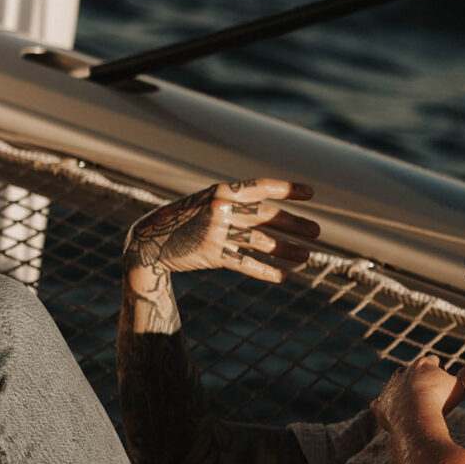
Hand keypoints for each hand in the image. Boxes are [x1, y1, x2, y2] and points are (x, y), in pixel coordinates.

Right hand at [123, 179, 319, 283]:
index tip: (311, 193)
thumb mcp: (206, 203)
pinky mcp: (212, 254)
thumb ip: (235, 206)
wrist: (148, 240)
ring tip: (307, 255)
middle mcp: (221, 209)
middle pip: (267, 215)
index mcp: (221, 191)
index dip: (288, 189)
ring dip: (287, 249)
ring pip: (262, 241)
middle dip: (295, 223)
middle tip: (317, 231)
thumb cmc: (183, 221)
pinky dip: (265, 271)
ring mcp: (216, 232)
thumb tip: (273, 214)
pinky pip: (245, 263)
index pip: (261, 187)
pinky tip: (282, 276)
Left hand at [377, 355, 464, 437]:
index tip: (442, 376)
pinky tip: (392, 417)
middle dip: (417, 380)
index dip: (438, 369)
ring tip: (410, 404)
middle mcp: (402, 373)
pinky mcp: (379, 406)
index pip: (431, 361)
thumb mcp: (459, 386)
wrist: (414, 414)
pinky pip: (380, 406)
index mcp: (422, 365)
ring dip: (401, 393)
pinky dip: (386, 410)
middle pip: (410, 372)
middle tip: (427, 392)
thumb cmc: (439, 399)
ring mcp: (389, 389)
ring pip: (394, 387)